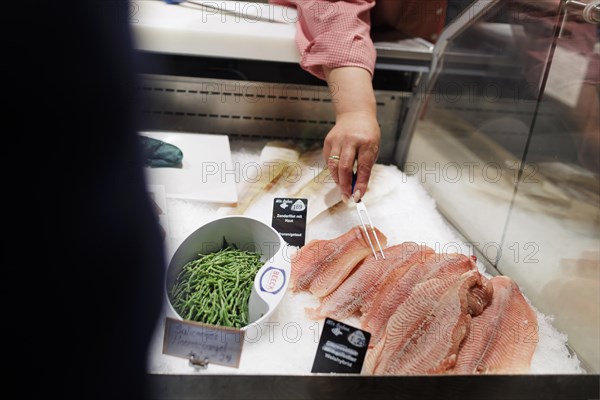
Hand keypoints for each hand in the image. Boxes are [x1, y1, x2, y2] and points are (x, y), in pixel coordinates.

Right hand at [322, 66, 378, 201]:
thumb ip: (365, 167)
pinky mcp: (328, 141)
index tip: (358, 196)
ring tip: (343, 188)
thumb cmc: (367, 134)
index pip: (363, 168)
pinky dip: (333, 171)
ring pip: (333, 165)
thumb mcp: (373, 148)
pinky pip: (329, 160)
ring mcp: (337, 140)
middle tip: (347, 197)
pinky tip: (338, 175)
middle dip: (345, 185)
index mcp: (367, 142)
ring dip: (338, 180)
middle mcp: (351, 140)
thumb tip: (357, 187)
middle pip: (344, 167)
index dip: (360, 184)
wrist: (355, 114)